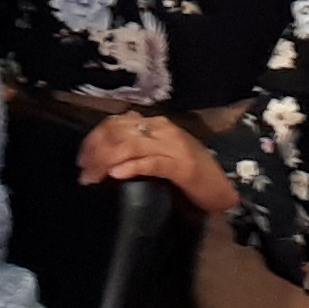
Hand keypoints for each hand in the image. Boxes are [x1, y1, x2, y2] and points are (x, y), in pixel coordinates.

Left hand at [79, 110, 241, 217]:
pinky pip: (152, 163)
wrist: (227, 184)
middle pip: (118, 132)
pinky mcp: (182, 166)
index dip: (94, 139)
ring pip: (130, 146)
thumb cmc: (193, 173)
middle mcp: (162, 129)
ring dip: (106, 162)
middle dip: (95, 152)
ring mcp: (173, 146)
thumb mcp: (161, 154)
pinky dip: (132, 167)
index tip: (81, 159)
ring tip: (93, 177)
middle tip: (83, 173)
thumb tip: (106, 155)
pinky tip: (116, 175)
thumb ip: (139, 148)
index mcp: (155, 124)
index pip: (116, 123)